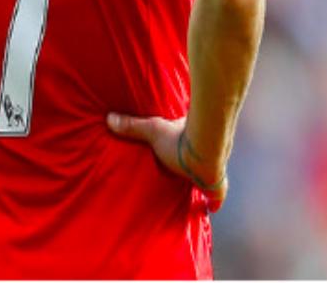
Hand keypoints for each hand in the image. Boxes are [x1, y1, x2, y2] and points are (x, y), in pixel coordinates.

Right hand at [107, 113, 227, 211]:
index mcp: (190, 139)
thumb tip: (110, 118)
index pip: (188, 142)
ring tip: (196, 190)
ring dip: (205, 182)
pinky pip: (216, 196)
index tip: (181, 150)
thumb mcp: (153, 131)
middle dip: (195, 166)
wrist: (204, 152)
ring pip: (210, 176)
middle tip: (187, 174)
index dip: (185, 146)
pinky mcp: (215, 185)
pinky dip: (214, 202)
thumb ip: (133, 126)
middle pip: (199, 160)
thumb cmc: (181, 140)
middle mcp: (203, 154)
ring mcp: (212, 170)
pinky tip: (212, 209)